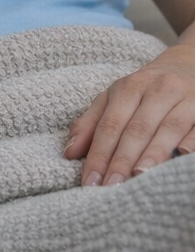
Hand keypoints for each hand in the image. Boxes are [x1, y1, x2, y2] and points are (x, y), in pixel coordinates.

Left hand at [65, 41, 194, 185]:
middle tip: (112, 188)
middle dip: (123, 160)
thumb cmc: (146, 89)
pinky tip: (182, 160)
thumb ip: (91, 123)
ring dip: (154, 154)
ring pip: (169, 128)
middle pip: (137, 128)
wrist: (190, 63)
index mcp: (129, 87)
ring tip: (140, 178)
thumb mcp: (115, 97)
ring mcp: (186, 97)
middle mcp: (158, 90)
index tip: (90, 183)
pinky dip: (190, 143)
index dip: (99, 155)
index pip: (110, 125)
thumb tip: (69, 152)